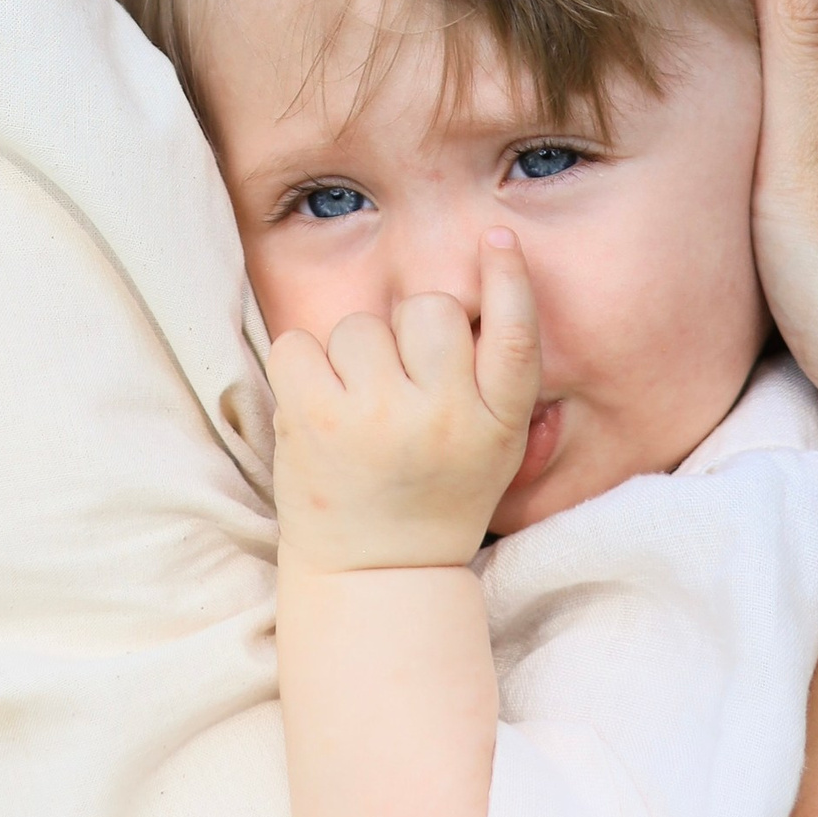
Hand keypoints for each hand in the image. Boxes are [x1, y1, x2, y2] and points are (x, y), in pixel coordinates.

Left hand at [267, 233, 539, 571]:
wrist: (373, 576)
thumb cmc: (434, 497)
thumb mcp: (494, 448)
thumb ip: (495, 378)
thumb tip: (492, 276)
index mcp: (497, 424)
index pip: (516, 335)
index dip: (509, 280)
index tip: (496, 241)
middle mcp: (444, 416)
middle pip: (431, 309)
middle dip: (410, 331)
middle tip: (401, 384)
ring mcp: (378, 417)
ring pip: (362, 325)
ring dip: (353, 355)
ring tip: (358, 408)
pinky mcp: (317, 420)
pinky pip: (301, 343)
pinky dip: (301, 366)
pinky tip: (317, 406)